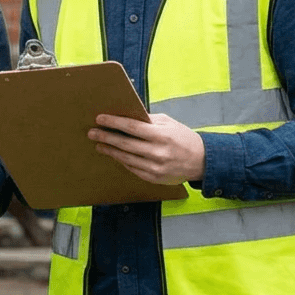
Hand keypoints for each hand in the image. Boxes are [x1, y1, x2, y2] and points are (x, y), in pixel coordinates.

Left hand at [88, 112, 204, 184]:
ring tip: (98, 144)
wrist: (202, 161)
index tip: (100, 118)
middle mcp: (158, 152)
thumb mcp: (169, 124)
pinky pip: (132, 168)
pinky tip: (113, 154)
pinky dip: (121, 161)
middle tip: (92, 132)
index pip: (132, 127)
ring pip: (126, 158)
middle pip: (125, 144)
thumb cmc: (183, 138)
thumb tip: (126, 116)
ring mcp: (155, 167)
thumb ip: (148, 120)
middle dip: (106, 137)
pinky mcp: (154, 178)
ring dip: (110, 150)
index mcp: (162, 136)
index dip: (114, 122)